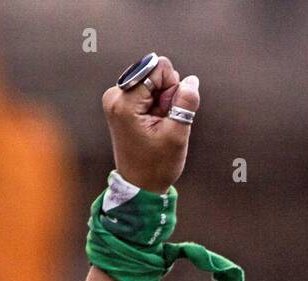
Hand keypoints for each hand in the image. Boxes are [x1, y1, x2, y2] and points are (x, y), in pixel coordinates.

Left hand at [102, 55, 199, 193]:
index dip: (172, 88)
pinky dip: (156, 106)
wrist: (140, 185)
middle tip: (162, 123)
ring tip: (157, 126)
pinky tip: (154, 125)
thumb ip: (185, 103)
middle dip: (166, 95)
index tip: (166, 113)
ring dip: (163, 102)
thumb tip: (192, 79)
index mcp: (124, 102)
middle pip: (155, 73)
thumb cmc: (157, 165)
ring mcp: (116, 99)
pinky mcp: (121, 103)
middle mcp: (115, 95)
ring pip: (153, 82)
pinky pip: (148, 91)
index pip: (158, 68)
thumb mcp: (177, 135)